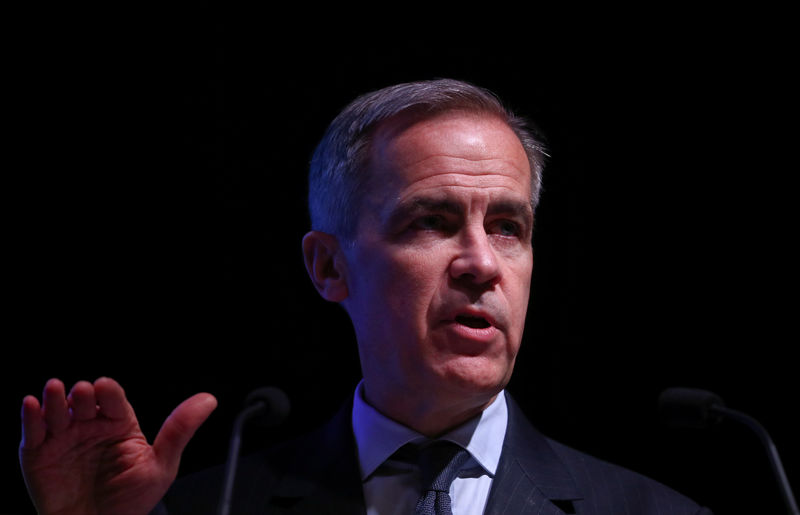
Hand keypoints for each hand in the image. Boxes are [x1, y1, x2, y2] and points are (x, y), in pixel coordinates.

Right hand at [19, 377, 216, 514]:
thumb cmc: (129, 502)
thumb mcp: (161, 466)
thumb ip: (180, 430)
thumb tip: (208, 400)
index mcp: (119, 424)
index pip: (113, 398)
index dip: (108, 391)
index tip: (104, 387)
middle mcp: (90, 426)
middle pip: (84, 400)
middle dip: (82, 393)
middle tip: (83, 393)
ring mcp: (64, 438)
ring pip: (57, 410)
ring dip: (55, 398)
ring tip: (55, 390)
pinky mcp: (39, 453)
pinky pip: (33, 431)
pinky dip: (31, 417)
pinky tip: (32, 404)